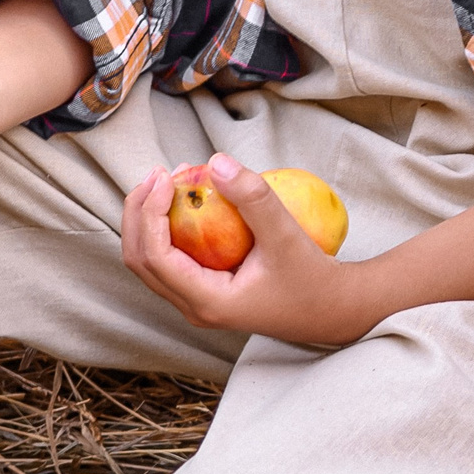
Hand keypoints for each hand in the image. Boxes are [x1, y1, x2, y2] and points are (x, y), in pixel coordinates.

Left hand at [120, 155, 374, 347]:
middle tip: (159, 174)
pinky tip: (187, 201)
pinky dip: (166, 229)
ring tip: (169, 182)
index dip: (150, 212)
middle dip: (140, 213)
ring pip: (150, 262)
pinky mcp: (206, 292)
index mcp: (207, 301)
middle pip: (140, 261)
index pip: (154, 256)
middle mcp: (195, 307)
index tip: (165, 177)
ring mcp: (198, 303)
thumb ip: (254, 198)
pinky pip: (169, 260)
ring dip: (150, 220)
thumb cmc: (313, 279)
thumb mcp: (287, 236)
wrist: (334, 311)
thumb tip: (216, 162)